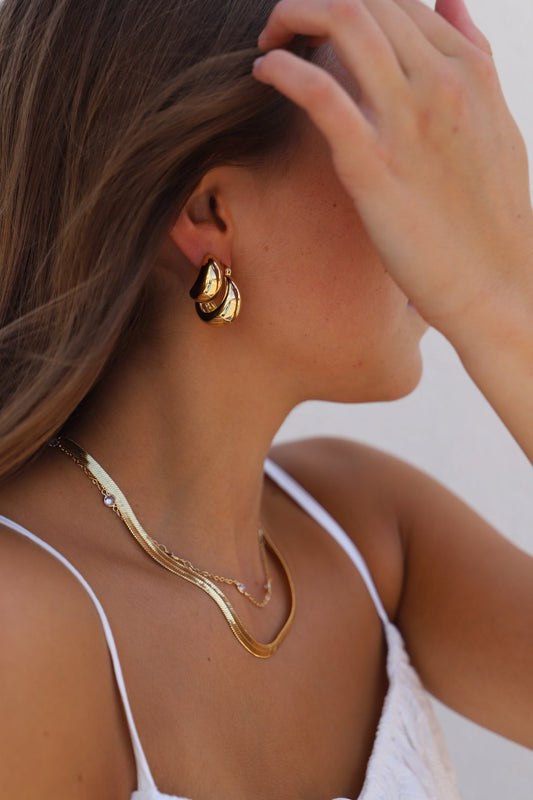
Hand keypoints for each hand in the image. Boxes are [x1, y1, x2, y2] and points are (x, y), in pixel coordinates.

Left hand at [253, 0, 532, 336]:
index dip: (350, 1)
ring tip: (269, 41)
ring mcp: (407, 121)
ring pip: (345, 21)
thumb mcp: (495, 122)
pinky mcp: (374, 166)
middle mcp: (440, 82)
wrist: (494, 282)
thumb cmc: (492, 214)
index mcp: (469, 69)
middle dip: (313, 0)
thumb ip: (473, 57)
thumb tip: (451, 0)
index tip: (320, 26)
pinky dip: (283, 70)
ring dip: (293, 14)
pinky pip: (320, 94)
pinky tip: (264, 72)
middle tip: (284, 29)